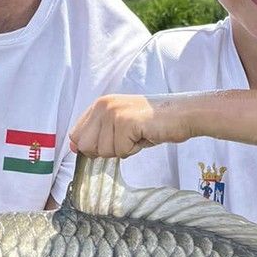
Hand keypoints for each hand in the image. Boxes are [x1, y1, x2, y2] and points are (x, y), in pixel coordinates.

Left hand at [69, 93, 184, 158]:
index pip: (76, 134)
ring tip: (138, 135)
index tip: (110, 143)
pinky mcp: (125, 122)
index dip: (90, 146)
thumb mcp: (120, 125)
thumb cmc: (153, 122)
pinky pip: (121, 151)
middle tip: (127, 139)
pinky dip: (134, 149)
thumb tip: (75, 147)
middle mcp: (103, 105)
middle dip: (107, 150)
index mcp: (99, 104)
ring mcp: (113, 112)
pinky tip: (144, 135)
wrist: (181, 114)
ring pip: (104, 151)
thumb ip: (98, 134)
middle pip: (86, 146)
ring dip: (124, 150)